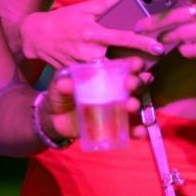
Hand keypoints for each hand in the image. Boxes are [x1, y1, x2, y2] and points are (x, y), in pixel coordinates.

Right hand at [18, 0, 166, 69]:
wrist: (37, 36)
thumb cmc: (63, 20)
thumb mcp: (85, 8)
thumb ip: (108, 1)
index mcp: (93, 32)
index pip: (123, 38)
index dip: (142, 43)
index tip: (159, 48)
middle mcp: (88, 52)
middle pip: (119, 63)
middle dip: (135, 67)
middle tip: (151, 70)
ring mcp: (82, 66)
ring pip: (108, 75)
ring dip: (123, 77)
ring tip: (137, 78)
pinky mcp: (77, 76)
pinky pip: (97, 81)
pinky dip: (108, 82)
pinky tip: (119, 84)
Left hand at [39, 61, 154, 141]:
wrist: (56, 120)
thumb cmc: (61, 95)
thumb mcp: (59, 86)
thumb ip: (62, 83)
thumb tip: (65, 83)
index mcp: (106, 76)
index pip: (124, 67)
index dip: (133, 65)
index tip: (136, 64)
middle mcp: (117, 91)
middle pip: (135, 85)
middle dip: (137, 83)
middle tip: (131, 84)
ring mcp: (118, 110)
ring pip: (136, 106)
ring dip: (139, 105)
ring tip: (132, 105)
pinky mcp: (116, 127)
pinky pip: (131, 129)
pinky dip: (137, 130)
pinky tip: (139, 131)